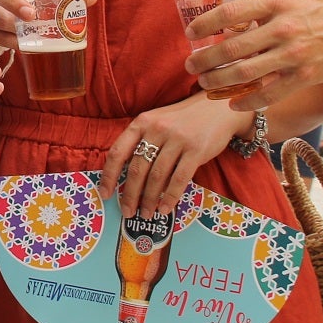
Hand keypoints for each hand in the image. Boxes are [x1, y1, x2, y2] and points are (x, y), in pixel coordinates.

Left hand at [99, 94, 248, 217]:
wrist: (216, 108)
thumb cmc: (183, 119)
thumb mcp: (157, 122)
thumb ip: (141, 141)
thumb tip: (126, 175)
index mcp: (142, 123)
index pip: (118, 152)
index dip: (109, 176)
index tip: (105, 194)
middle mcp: (157, 129)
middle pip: (137, 169)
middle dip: (130, 194)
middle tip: (127, 212)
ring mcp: (177, 139)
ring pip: (157, 176)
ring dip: (149, 199)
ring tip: (146, 213)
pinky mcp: (196, 150)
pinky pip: (179, 179)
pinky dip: (170, 197)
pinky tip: (165, 209)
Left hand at [183, 0, 322, 109]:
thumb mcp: (291, 2)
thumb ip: (263, 13)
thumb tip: (228, 25)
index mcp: (277, 3)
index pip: (231, 13)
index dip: (205, 24)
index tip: (190, 33)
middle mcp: (283, 28)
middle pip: (231, 48)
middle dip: (204, 59)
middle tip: (190, 65)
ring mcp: (294, 55)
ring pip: (244, 73)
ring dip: (218, 81)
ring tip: (205, 83)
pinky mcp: (304, 77)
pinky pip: (268, 94)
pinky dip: (247, 102)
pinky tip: (233, 103)